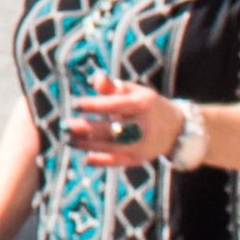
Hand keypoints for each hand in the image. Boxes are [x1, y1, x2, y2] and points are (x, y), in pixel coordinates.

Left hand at [57, 86, 181, 171]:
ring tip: (68, 140)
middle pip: (112, 129)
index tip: (74, 104)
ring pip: (112, 147)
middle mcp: (144, 126)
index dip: (94, 105)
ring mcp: (142, 145)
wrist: (175, 129)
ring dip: (88, 145)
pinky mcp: (139, 159)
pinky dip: (101, 161)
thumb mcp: (134, 91)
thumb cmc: (146, 105)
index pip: (116, 105)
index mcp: (143, 104)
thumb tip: (96, 78)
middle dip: (87, 128)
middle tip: (65, 126)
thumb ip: (113, 86)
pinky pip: (118, 162)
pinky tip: (86, 158)